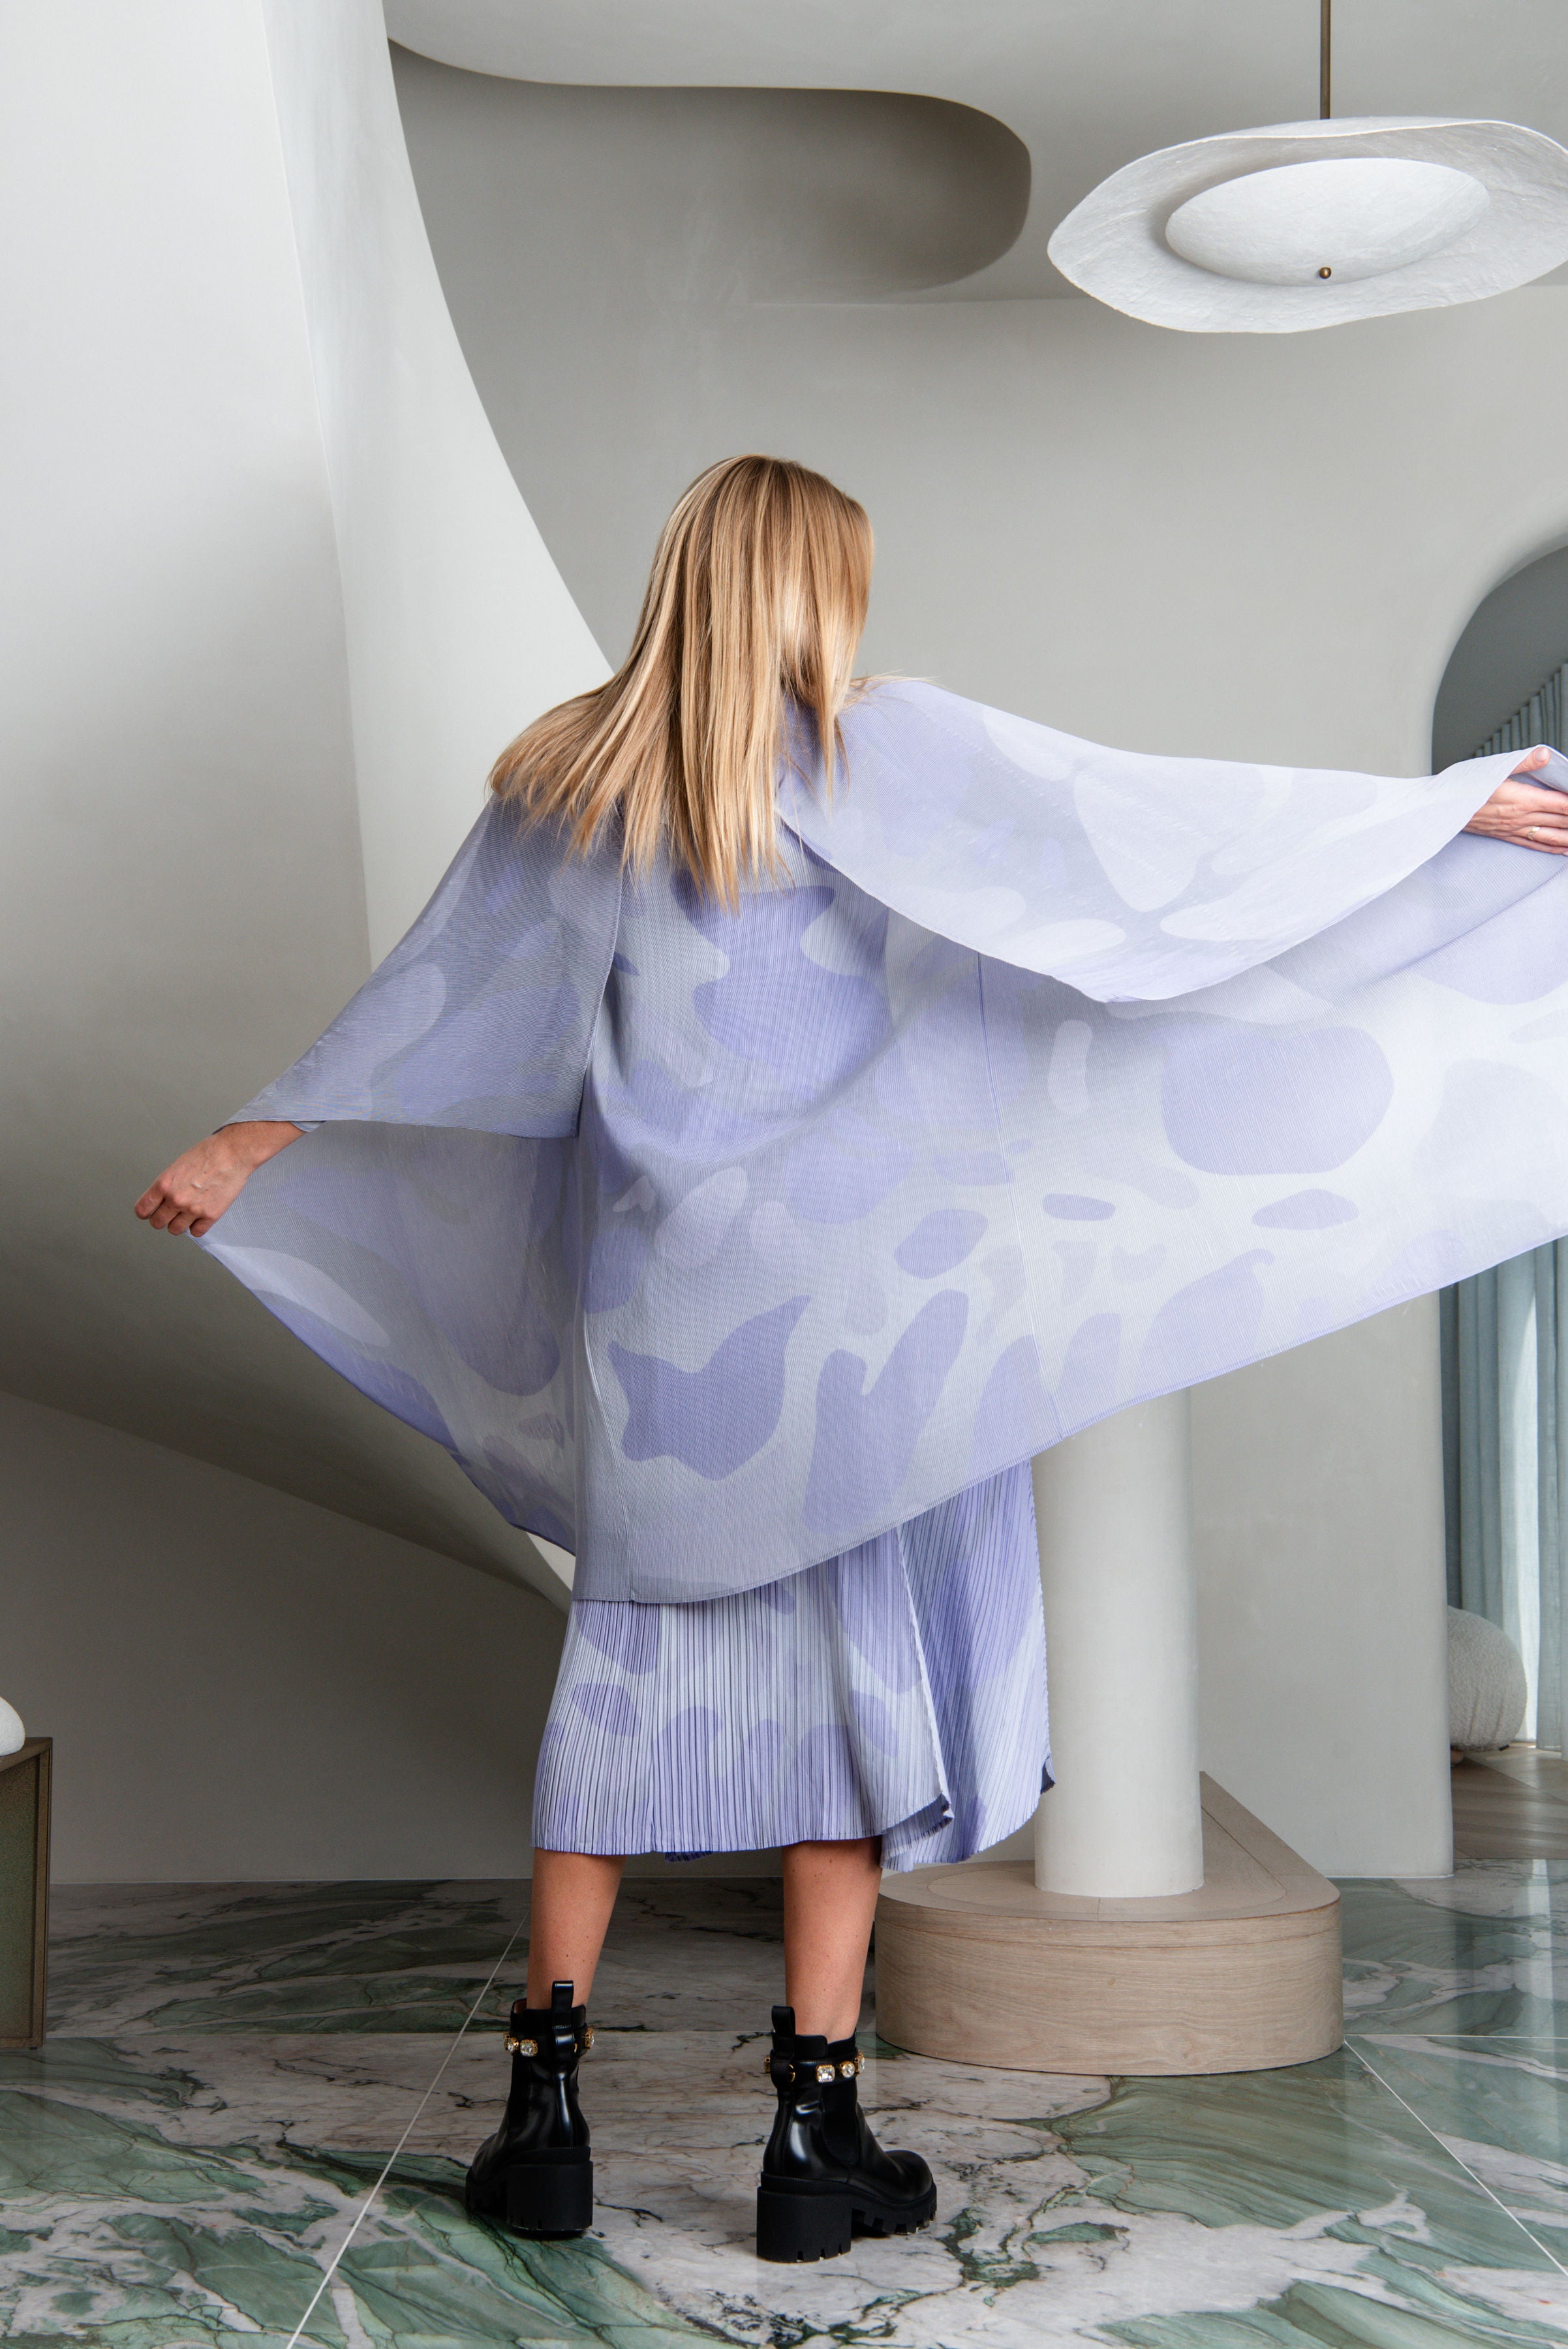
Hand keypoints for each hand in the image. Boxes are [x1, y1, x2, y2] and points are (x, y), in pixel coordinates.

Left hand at [134, 1120, 301, 1236]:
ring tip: (185, 1215)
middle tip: (169, 1213)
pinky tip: (200, 1217)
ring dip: (178, 1224)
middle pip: (157, 1223)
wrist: (232, 1154)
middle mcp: (176, 1199)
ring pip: (175, 1230)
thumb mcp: (177, 1166)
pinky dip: (196, 1227)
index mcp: (164, 1184)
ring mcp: (193, 1209)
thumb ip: (167, 1185)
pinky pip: (196, 1232)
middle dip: (161, 1219)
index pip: (142, 1210)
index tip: (148, 1212)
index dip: (145, 1212)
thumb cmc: (208, 1154)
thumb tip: (162, 1199)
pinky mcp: (210, 1215)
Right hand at [1464, 746, 1567, 853]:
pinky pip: (1534, 844)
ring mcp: (1514, 829)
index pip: (1563, 804)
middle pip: (1562, 822)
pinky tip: (1563, 850)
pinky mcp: (1505, 835)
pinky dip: (1552, 848)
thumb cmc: (1462, 789)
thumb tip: (1544, 755)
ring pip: (1552, 836)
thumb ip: (1523, 763)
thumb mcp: (1492, 769)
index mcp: (1522, 799)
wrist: (1438, 810)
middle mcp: (1521, 817)